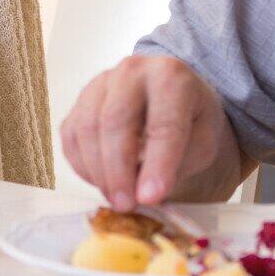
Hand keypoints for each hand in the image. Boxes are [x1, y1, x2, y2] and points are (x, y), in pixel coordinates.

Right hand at [61, 55, 227, 209]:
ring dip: (99, 172)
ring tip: (118, 199)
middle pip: (114, 121)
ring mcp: (100, 83)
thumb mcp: (203, 141)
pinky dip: (83, 167)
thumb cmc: (190, 119)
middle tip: (127, 205)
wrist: (170, 94)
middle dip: (118, 171)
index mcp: (171, 76)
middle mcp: (132, 70)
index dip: (156, 164)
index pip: (162, 123)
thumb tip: (145, 194)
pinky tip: (104, 182)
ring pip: (86, 129)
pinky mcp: (80, 101)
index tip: (151, 198)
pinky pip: (71, 137)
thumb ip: (180, 163)